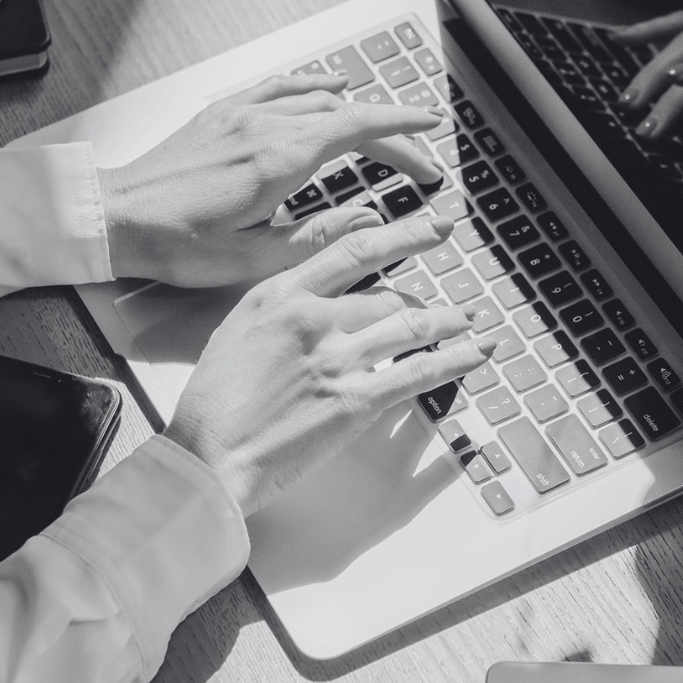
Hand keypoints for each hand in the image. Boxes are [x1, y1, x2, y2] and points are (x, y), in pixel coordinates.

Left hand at [97, 72, 443, 287]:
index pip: (359, 128)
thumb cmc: (172, 243)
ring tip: (384, 129)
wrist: (112, 218)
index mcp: (278, 161)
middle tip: (418, 161)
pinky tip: (327, 83)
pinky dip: (312, 83)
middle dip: (391, 134)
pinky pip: (278, 86)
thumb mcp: (253, 260)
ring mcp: (241, 114)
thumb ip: (318, 237)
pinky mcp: (221, 115)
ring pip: (316, 97)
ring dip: (358, 110)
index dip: (403, 127)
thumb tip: (368, 220)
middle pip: (347, 115)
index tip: (432, 128)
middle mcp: (264, 126)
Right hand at [162, 212, 494, 513]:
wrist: (207, 456)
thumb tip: (317, 299)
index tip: (431, 225)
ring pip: (410, 327)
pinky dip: (455, 360)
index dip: (402, 234)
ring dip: (449, 324)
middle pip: (387, 295)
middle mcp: (311, 318)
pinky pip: (418, 372)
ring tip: (470, 322)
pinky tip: (475, 353)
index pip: (353, 250)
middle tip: (451, 300)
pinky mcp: (354, 401)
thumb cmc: (214, 404)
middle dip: (426, 301)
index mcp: (280, 294)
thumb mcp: (238, 332)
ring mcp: (335, 359)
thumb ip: (281, 309)